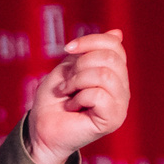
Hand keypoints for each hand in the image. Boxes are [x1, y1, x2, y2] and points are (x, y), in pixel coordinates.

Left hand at [23, 30, 129, 163]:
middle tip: (67, 82)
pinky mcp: (114, 119)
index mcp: (114, 74)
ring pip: (105, 75)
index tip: (67, 49)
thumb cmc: (53, 101)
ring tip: (67, 93)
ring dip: (77, 81)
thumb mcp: (68, 68)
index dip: (89, 40)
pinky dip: (79, 97)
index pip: (114, 45)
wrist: (41, 130)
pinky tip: (73, 107)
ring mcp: (120, 105)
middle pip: (110, 57)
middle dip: (80, 64)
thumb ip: (90, 52)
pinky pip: (99, 94)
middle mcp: (122, 88)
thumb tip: (118, 33)